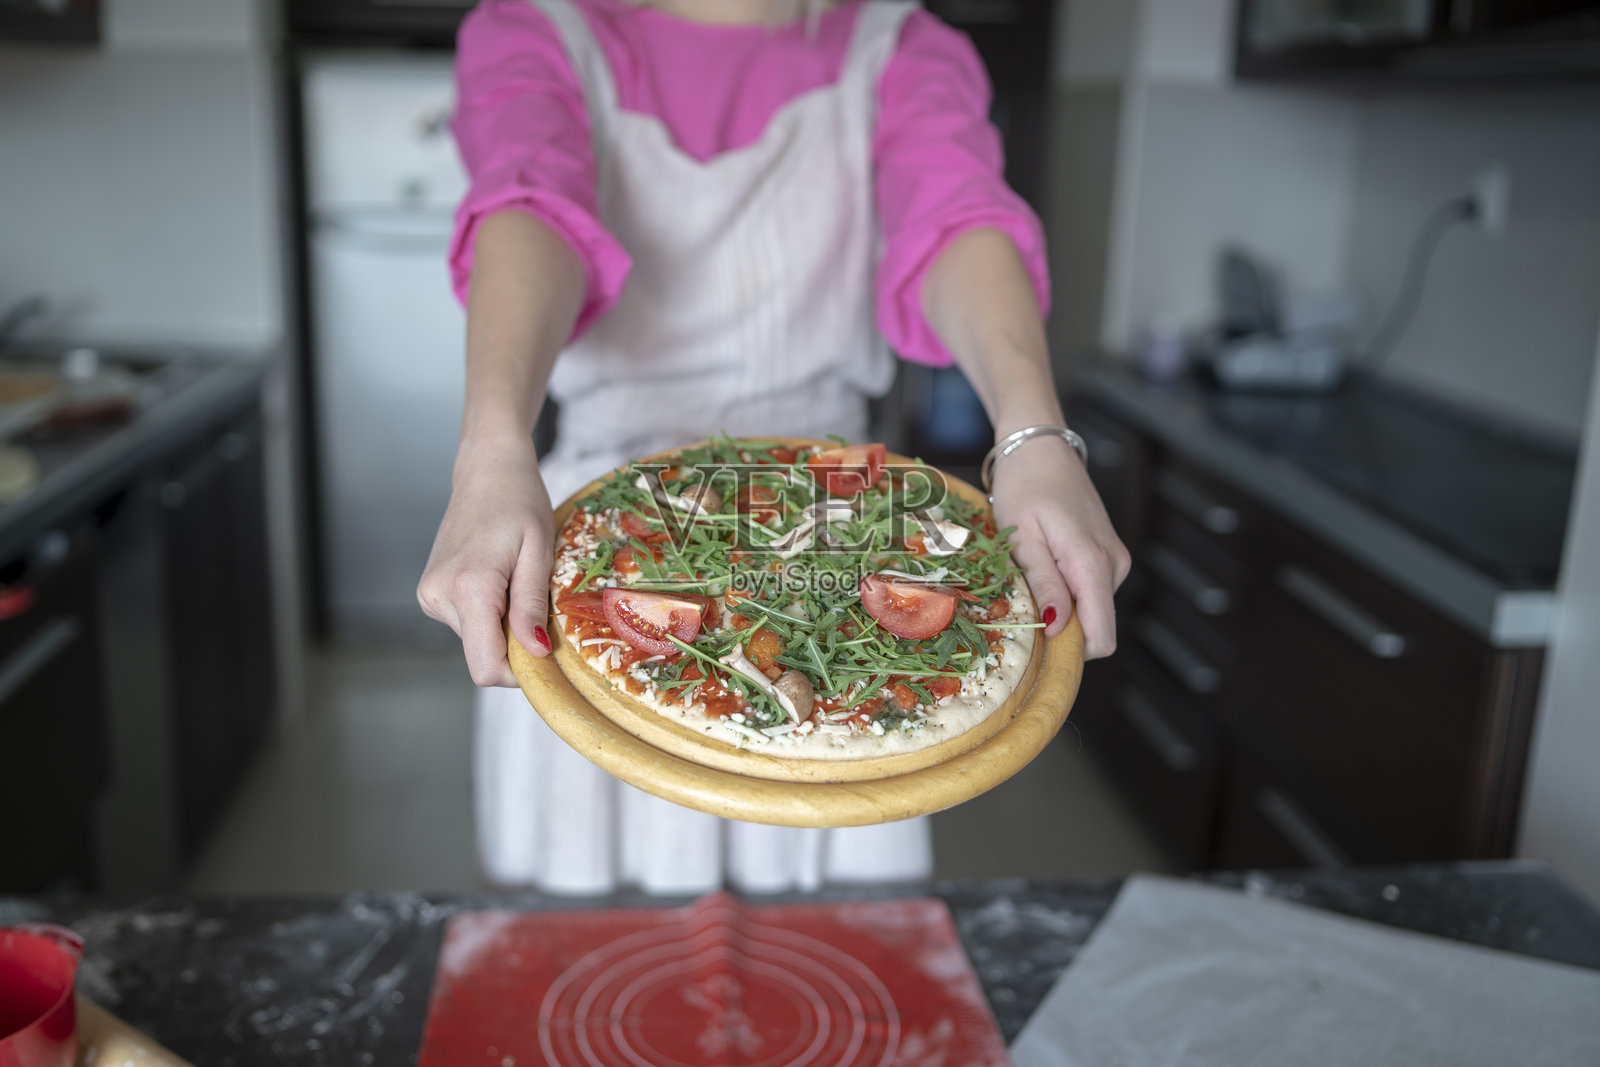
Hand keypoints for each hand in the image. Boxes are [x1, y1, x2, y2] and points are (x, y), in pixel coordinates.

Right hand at [417, 436, 554, 686]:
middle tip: (535, 602)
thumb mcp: (538, 551)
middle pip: (483, 655)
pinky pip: (467, 623)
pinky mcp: (429, 594)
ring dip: (503, 624)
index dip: (518, 671)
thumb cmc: (519, 501)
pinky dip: (489, 613)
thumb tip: (535, 654)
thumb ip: (532, 605)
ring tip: (515, 581)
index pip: (485, 667)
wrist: (487, 470)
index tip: (545, 650)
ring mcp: (429, 596)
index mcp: (468, 588)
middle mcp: (439, 597)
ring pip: (476, 640)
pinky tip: (498, 579)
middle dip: (515, 642)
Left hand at [988, 437, 1130, 659]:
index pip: (1102, 637)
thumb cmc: (1025, 486)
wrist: (1041, 448)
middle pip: (1094, 626)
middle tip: (1021, 598)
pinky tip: (1044, 562)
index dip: (1071, 652)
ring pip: (1090, 608)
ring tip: (1030, 570)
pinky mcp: (1109, 555)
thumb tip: (1058, 629)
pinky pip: (1090, 590)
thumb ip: (1045, 583)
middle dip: (1060, 626)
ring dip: (1060, 603)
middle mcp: (1114, 566)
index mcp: (1093, 564)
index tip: (1036, 645)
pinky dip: (1066, 588)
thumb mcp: (1023, 537)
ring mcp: (1115, 560)